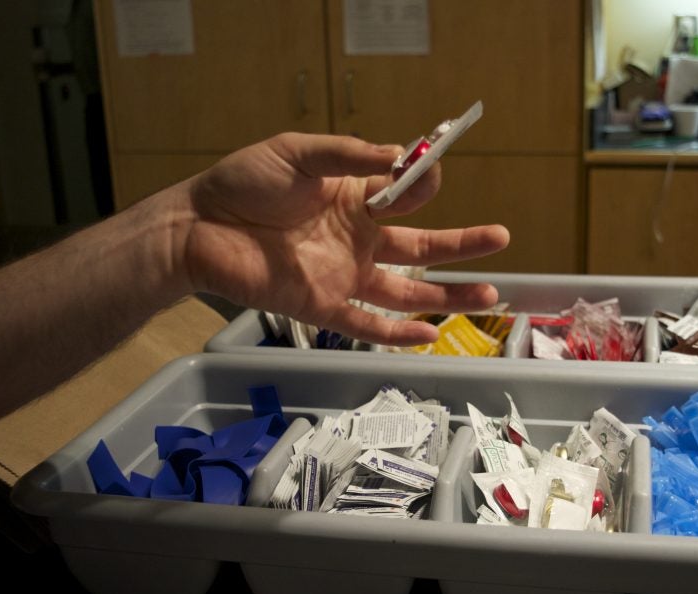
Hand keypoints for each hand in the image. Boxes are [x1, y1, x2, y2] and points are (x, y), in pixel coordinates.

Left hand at [176, 132, 509, 345]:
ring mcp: (343, 275)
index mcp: (353, 199)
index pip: (405, 196)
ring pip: (406, 290)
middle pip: (420, 246)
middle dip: (462, 244)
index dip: (422, 184)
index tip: (431, 169)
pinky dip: (398, 333)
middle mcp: (356, 239)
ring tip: (489, 295)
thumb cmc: (244, 184)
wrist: (197, 226)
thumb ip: (348, 155)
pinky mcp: (321, 305)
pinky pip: (367, 324)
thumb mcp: (298, 154)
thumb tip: (399, 154)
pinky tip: (432, 335)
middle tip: (500, 238)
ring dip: (446, 294)